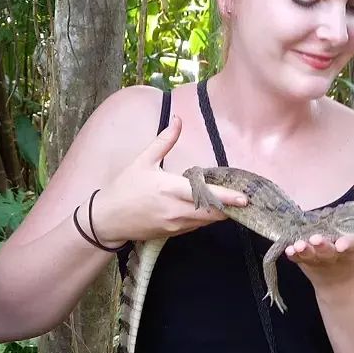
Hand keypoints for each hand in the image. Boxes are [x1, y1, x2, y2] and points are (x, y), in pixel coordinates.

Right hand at [90, 116, 245, 243]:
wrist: (108, 219)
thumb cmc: (125, 188)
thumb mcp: (143, 161)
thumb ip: (164, 141)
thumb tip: (178, 119)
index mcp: (170, 189)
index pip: (205, 195)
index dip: (227, 198)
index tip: (244, 199)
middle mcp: (176, 210)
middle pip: (213, 212)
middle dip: (230, 207)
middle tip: (245, 200)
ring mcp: (175, 224)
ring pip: (206, 221)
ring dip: (220, 213)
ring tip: (233, 204)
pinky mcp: (173, 233)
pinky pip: (196, 226)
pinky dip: (206, 218)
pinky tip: (211, 209)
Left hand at [285, 175, 353, 293]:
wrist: (343, 284)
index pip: (352, 246)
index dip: (347, 245)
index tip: (341, 244)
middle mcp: (336, 256)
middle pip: (329, 251)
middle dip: (322, 246)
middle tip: (315, 239)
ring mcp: (320, 261)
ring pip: (312, 256)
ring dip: (305, 250)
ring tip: (298, 245)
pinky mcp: (307, 264)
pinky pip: (299, 260)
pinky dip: (294, 255)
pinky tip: (289, 249)